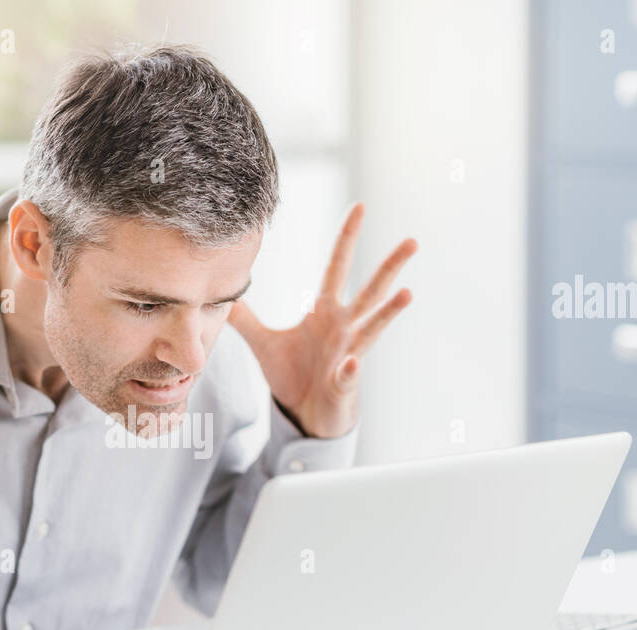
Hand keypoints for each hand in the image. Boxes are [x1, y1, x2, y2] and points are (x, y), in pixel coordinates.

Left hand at [228, 204, 416, 437]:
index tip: (360, 206)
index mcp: (325, 311)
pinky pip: (347, 375)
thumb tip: (224, 295)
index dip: (347, 238)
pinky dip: (348, 370)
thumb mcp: (264, 343)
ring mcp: (349, 354)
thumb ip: (246, 318)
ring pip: (373, 328)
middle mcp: (344, 327)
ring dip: (389, 312)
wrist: (304, 415)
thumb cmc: (294, 376)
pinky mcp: (343, 384)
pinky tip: (349, 364)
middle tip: (412, 241)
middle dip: (390, 266)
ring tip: (407, 293)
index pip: (337, 267)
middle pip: (370, 290)